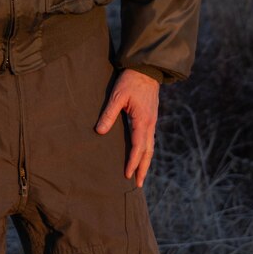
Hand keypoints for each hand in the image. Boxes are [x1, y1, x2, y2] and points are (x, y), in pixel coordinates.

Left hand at [94, 68, 159, 187]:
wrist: (147, 69)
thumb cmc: (130, 81)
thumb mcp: (117, 96)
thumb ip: (109, 114)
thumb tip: (100, 131)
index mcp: (142, 121)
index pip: (138, 147)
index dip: (133, 162)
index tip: (128, 175)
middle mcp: (150, 124)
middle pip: (148, 152)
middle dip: (143, 169)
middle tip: (138, 184)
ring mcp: (152, 121)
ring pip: (150, 147)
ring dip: (146, 162)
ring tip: (141, 175)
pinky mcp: (151, 118)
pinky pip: (150, 140)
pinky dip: (146, 151)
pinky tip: (142, 156)